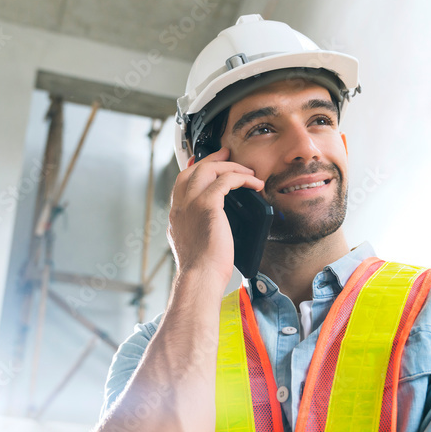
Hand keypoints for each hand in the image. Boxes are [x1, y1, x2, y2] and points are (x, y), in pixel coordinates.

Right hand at [167, 147, 263, 288]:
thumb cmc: (202, 270)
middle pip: (193, 170)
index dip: (195, 169)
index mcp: (177, 216)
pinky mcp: (207, 205)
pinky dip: (242, 178)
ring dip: (231, 167)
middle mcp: (180, 206)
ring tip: (247, 171)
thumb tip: (215, 226)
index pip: (182, 182)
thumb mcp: (195, 246)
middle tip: (228, 154)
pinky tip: (254, 183)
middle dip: (212, 159)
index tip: (207, 162)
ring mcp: (191, 203)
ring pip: (208, 170)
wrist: (199, 277)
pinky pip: (226, 180)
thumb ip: (198, 230)